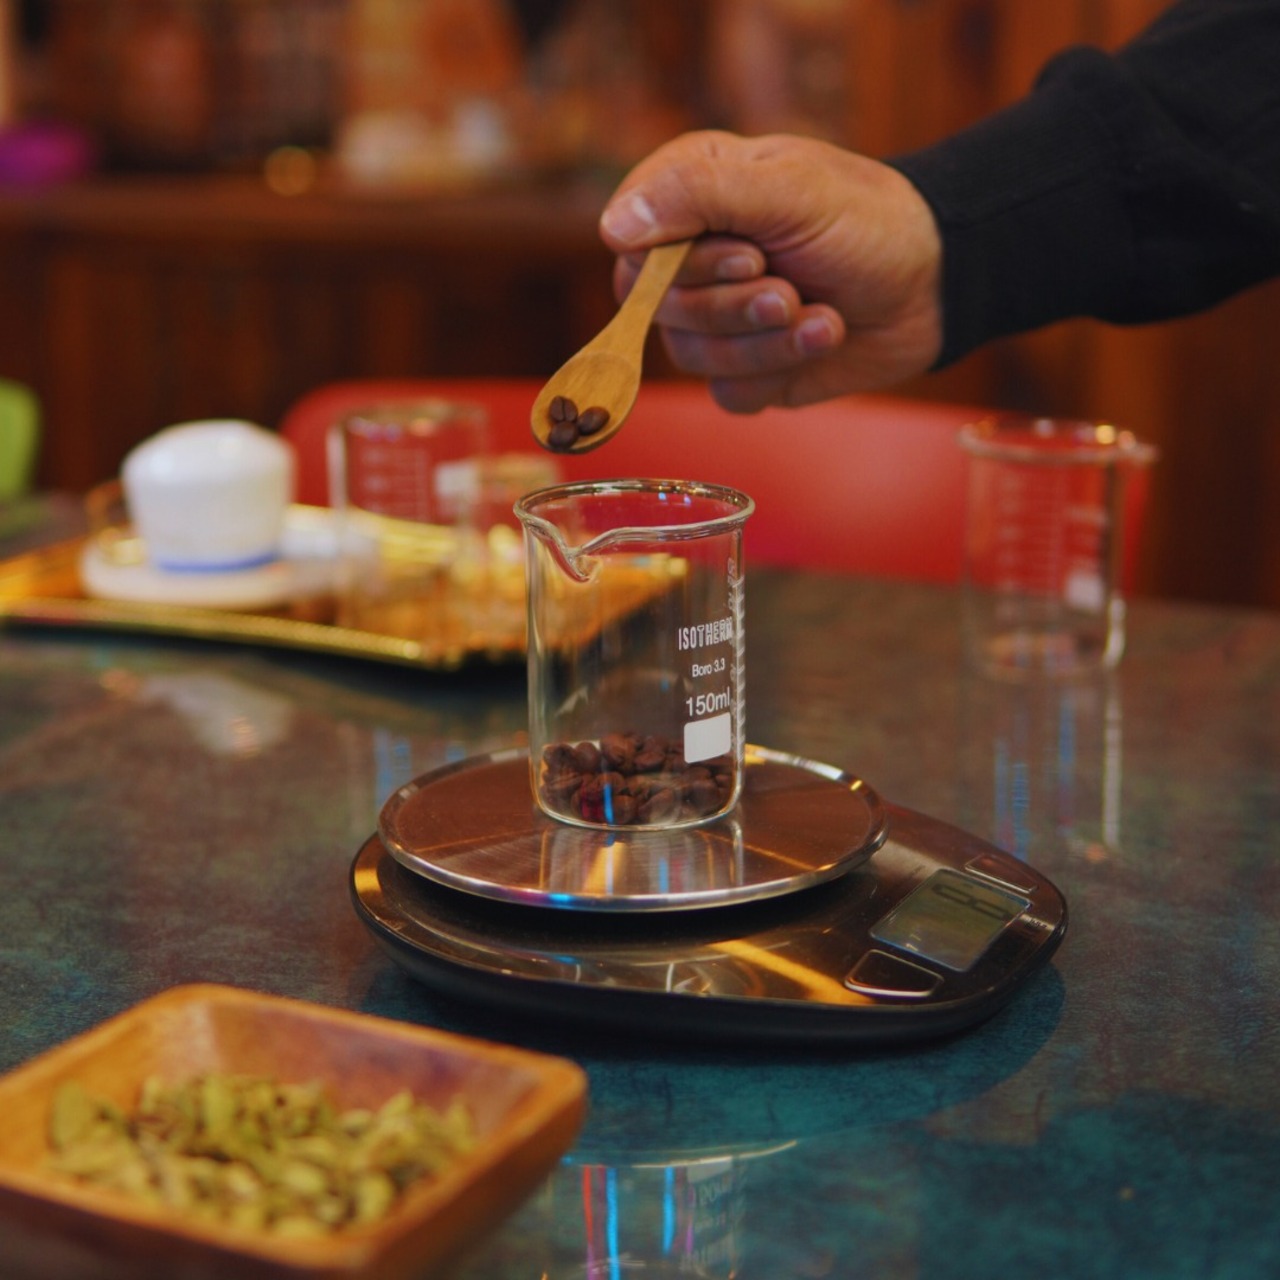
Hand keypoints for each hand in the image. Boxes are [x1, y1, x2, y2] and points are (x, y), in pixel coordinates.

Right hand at [599, 131, 944, 411]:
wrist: (931, 285)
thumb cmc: (866, 221)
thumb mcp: (789, 190)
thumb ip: (699, 195)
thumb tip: (613, 228)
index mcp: (690, 196)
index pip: (630, 244)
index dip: (680, 265)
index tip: (748, 255)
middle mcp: (690, 259)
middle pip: (659, 308)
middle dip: (734, 307)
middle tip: (789, 287)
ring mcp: (714, 320)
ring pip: (693, 356)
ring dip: (767, 343)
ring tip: (821, 315)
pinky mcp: (744, 369)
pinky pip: (727, 393)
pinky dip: (777, 373)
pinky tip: (821, 339)